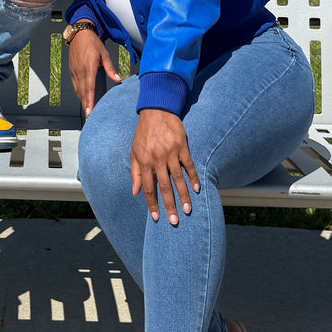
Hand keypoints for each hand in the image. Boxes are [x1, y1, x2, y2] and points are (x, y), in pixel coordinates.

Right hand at [69, 30, 120, 116]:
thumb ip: (110, 68)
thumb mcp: (104, 54)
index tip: (89, 111)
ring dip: (82, 100)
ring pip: (78, 90)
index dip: (89, 101)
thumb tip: (117, 79)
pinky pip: (75, 85)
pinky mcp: (72, 70)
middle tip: (88, 116)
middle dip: (86, 105)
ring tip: (86, 110)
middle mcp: (80, 71)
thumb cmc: (92, 42)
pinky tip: (82, 97)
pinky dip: (79, 93)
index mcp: (89, 67)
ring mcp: (75, 71)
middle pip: (83, 92)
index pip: (89, 88)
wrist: (79, 34)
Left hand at [130, 109, 199, 225]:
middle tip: (174, 221)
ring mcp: (170, 153)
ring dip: (183, 195)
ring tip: (187, 209)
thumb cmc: (143, 133)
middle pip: (164, 187)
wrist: (155, 110)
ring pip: (178, 178)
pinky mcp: (182, 146)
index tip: (157, 217)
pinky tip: (197, 189)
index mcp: (144, 162)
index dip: (152, 204)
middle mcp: (157, 159)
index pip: (148, 188)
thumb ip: (135, 172)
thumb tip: (135, 192)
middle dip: (169, 205)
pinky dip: (193, 177)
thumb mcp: (134, 151)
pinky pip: (188, 165)